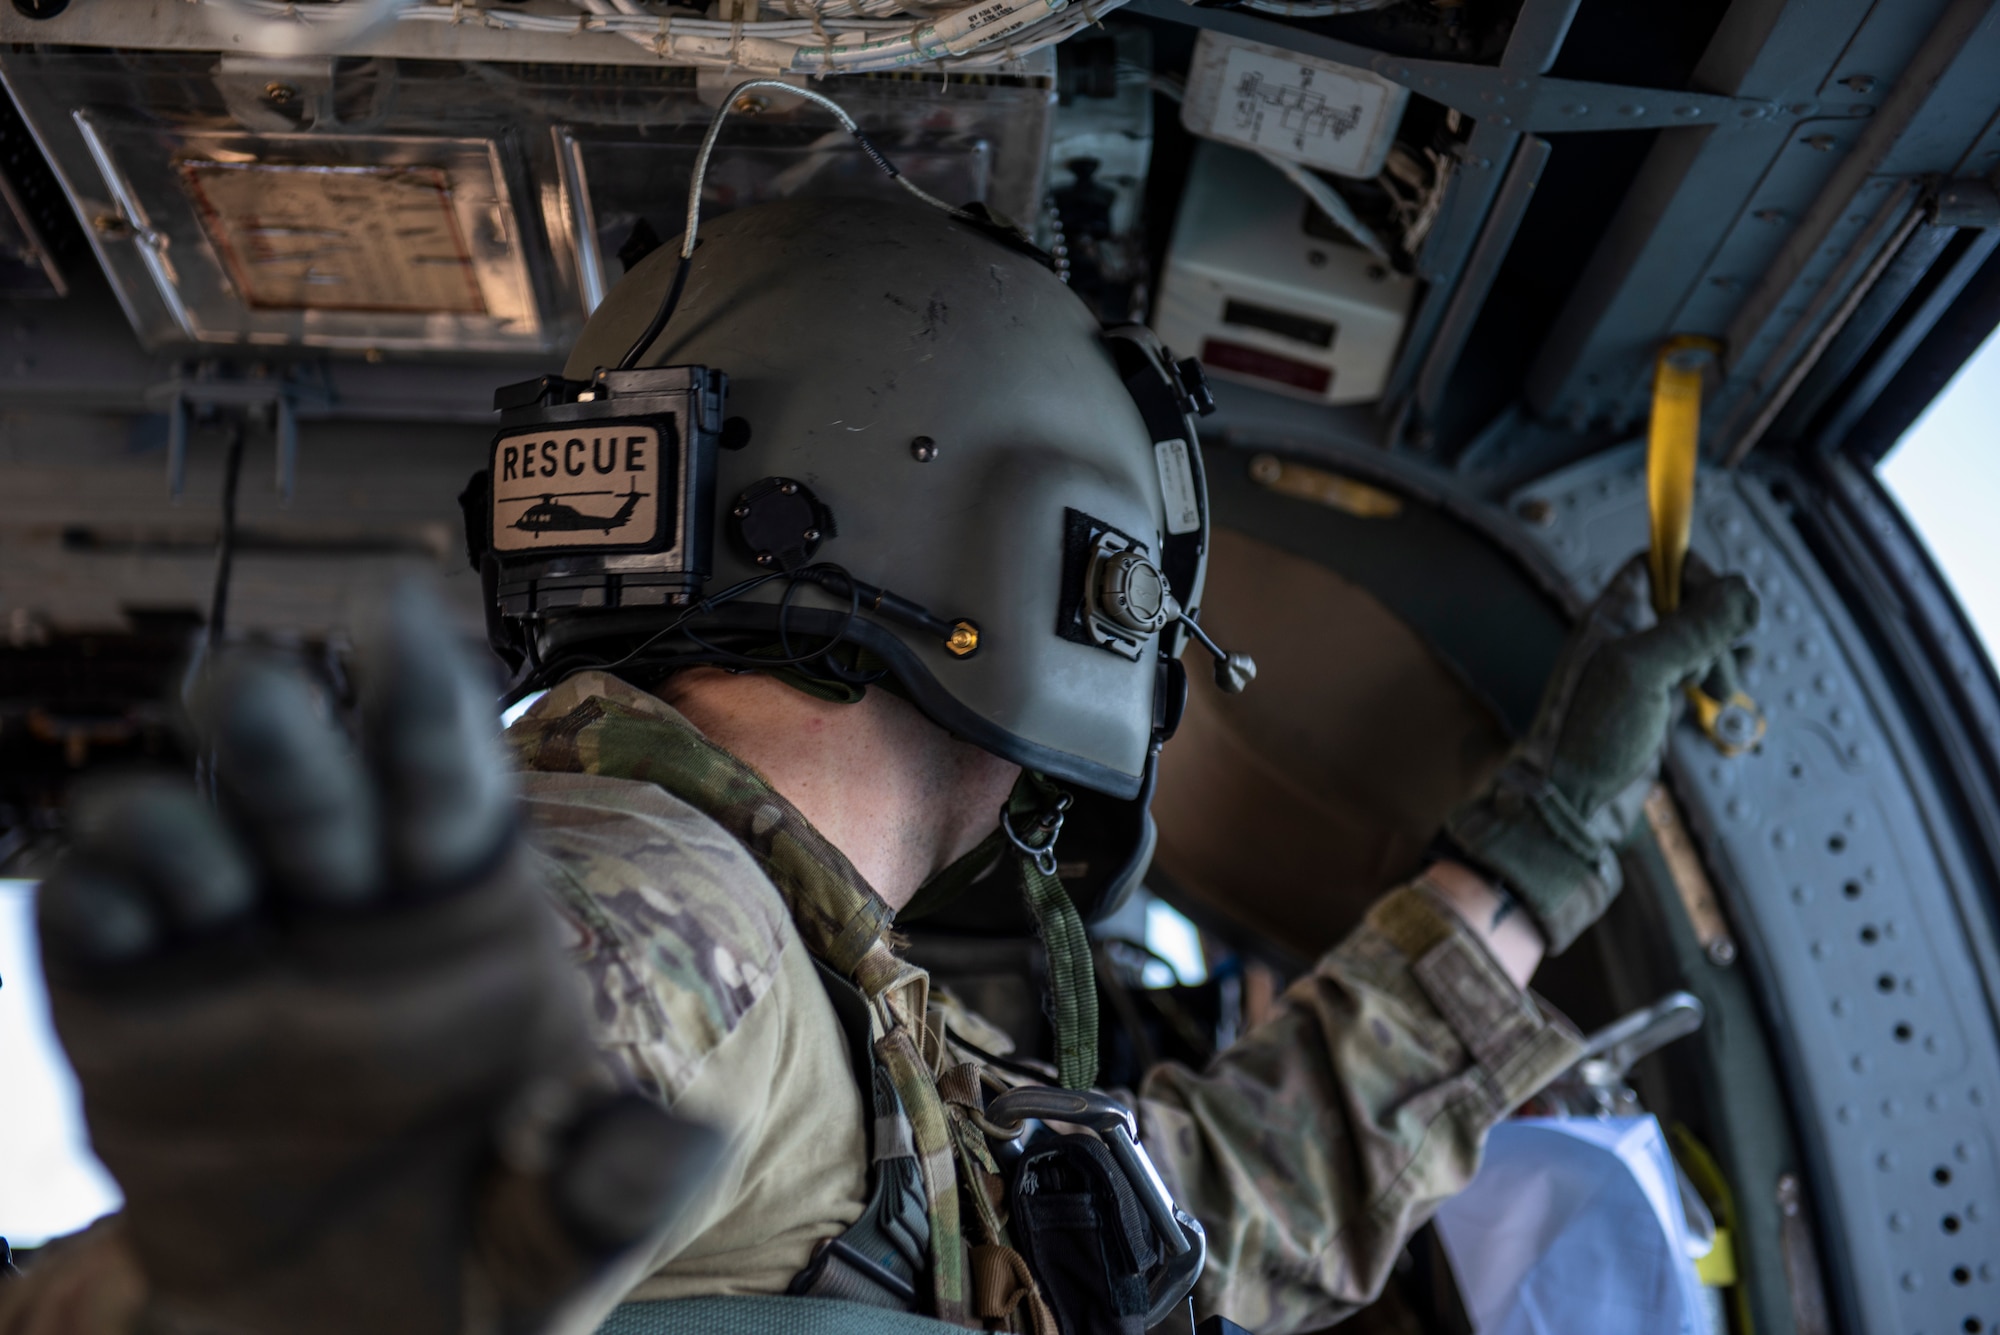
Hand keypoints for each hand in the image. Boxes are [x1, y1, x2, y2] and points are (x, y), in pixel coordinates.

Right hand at [37, 587, 713, 1334]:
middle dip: (287, 728)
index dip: (426, 690)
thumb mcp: (566, 1234)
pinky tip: (140, 925)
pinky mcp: (129, 994)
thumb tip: (685, 1143)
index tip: (404, 610)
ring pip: (191, 801)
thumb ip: (615, 1183)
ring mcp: (232, 935)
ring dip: (190, 813)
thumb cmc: (478, 1255)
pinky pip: (94, 895)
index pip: (448, 767)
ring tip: (213, 895)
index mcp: (468, 909)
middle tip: (278, 744)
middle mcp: (346, 894)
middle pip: (304, 756)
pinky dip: (100, 880)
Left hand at [1444, 555, 1758, 953]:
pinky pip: (1698, 675)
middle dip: (1717, 627)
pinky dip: (1719, 679)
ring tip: (1717, 689)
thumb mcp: (1641, 670)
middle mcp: (1626, 638)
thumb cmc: (1586, 737)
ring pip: (1699, 641)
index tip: (1716, 602)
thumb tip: (1740, 590)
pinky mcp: (1657, 703)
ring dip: (1722, 658)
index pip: (1658, 564)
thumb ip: (1691, 627)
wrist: (1571, 804)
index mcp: (1610, 616)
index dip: (1691, 573)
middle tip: (1714, 663)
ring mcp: (1643, 672)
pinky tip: (1726, 692)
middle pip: (1689, 602)